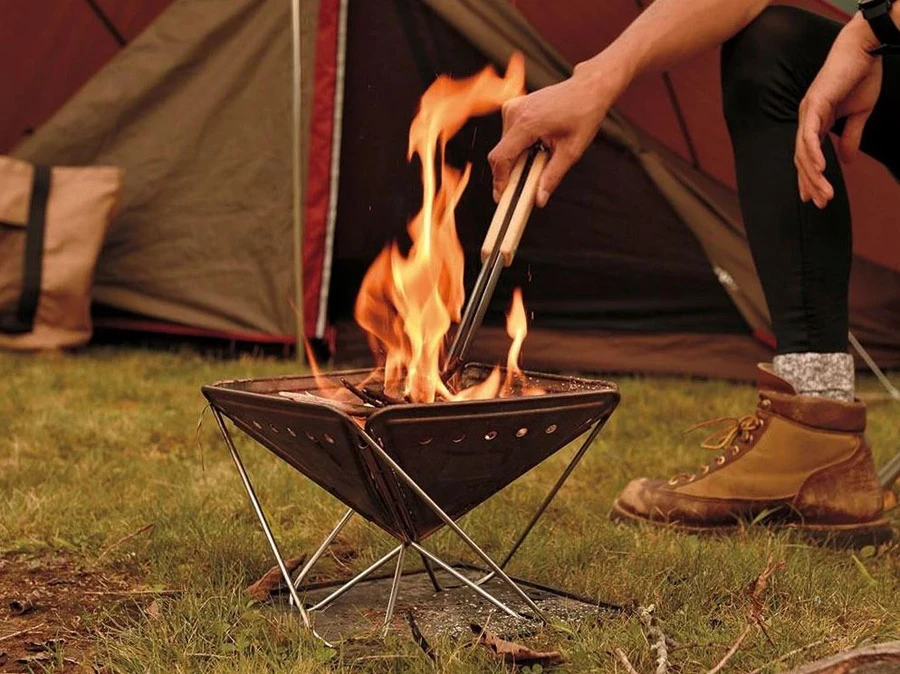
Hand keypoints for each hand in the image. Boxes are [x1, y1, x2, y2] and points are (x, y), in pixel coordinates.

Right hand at [488, 61, 622, 206]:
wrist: (588, 88)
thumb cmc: (583, 114)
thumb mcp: (571, 151)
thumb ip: (552, 177)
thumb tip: (539, 200)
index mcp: (527, 123)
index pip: (501, 158)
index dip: (499, 180)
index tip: (502, 197)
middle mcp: (515, 113)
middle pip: (501, 154)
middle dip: (512, 172)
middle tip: (529, 184)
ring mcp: (512, 107)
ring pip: (504, 146)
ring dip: (517, 158)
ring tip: (542, 155)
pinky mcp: (513, 106)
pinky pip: (509, 135)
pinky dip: (519, 146)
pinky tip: (538, 144)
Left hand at [795, 14, 881, 208]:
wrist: (864, 50)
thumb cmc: (861, 77)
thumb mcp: (858, 115)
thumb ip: (850, 137)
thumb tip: (847, 162)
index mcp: (815, 123)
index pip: (807, 157)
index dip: (809, 178)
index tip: (813, 198)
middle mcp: (806, 120)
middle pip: (802, 159)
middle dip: (810, 183)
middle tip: (819, 204)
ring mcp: (807, 113)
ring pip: (804, 152)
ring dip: (814, 175)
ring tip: (824, 194)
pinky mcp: (814, 104)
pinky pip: (810, 134)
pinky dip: (813, 153)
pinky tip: (820, 169)